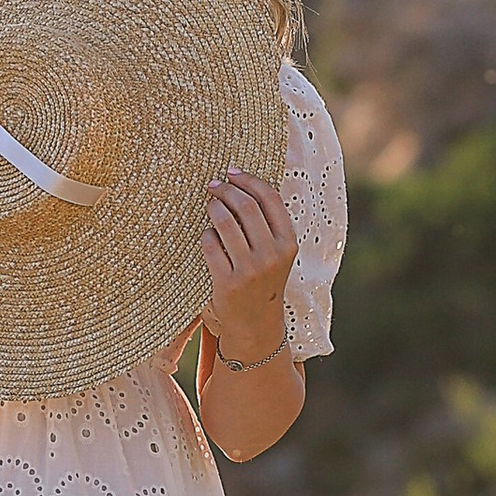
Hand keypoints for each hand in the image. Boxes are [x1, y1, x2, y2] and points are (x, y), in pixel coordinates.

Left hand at [200, 170, 295, 367]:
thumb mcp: (277, 253)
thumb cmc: (264, 279)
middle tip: (213, 185)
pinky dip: (206, 235)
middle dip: (226, 190)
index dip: (249, 180)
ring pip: (225, 223)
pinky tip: (208, 236)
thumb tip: (240, 184)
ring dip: (213, 208)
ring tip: (209, 205)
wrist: (256, 323)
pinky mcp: (227, 282)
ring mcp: (250, 270)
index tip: (232, 172)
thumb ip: (267, 223)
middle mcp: (272, 255)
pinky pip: (210, 245)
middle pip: (246, 206)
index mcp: (288, 243)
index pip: (270, 199)